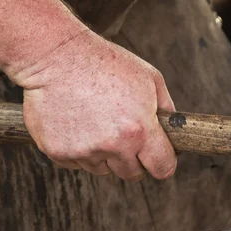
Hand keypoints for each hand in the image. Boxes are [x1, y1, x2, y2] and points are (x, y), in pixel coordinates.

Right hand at [12, 29, 177, 180]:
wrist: (57, 57)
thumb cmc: (105, 63)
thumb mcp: (150, 78)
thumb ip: (166, 108)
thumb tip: (173, 131)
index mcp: (140, 131)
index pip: (162, 168)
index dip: (163, 163)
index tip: (158, 158)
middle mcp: (113, 146)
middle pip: (132, 174)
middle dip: (133, 158)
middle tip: (124, 134)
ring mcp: (85, 152)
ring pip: (103, 169)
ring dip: (104, 154)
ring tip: (97, 121)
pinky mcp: (59, 153)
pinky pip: (78, 163)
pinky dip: (80, 149)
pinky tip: (78, 122)